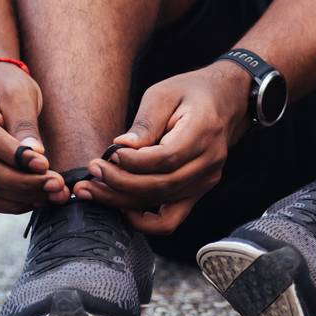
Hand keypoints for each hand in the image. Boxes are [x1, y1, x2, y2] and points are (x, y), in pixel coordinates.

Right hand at [0, 62, 68, 212]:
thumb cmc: (6, 86)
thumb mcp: (20, 94)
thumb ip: (25, 124)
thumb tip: (35, 157)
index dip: (16, 156)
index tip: (45, 165)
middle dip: (23, 182)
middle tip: (56, 185)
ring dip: (20, 197)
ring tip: (52, 195)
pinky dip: (9, 203)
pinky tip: (34, 200)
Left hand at [75, 62, 251, 233]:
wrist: (224, 101)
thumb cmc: (190, 93)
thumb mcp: (163, 94)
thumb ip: (145, 123)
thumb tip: (121, 147)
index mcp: (203, 131)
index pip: (166, 158)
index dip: (133, 163)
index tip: (107, 156)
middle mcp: (209, 161)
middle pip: (161, 185)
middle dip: (119, 184)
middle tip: (91, 173)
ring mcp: (206, 180)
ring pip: (161, 203)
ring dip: (122, 201)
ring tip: (93, 190)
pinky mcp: (198, 192)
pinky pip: (171, 219)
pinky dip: (144, 221)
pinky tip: (121, 208)